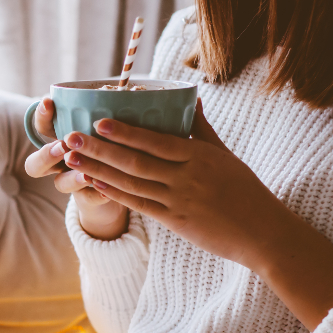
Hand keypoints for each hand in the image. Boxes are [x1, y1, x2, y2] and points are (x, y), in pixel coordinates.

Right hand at [23, 96, 128, 239]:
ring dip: (72, 178)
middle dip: (47, 155)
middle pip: (35, 165)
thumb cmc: (113, 144)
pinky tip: (108, 192)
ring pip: (60, 184)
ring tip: (87, 174)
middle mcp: (59, 163)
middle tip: (63, 146)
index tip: (48, 102)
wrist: (121, 184)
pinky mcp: (87, 200)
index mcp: (60, 139)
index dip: (41, 116)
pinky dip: (98, 195)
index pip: (41, 127)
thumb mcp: (109, 125)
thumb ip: (106, 112)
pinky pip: (88, 199)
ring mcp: (71, 182)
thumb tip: (120, 89)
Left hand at [60, 101, 332, 329]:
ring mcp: (178, 201)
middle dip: (99, 148)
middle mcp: (186, 177)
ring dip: (99, 170)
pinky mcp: (174, 222)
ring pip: (131, 183)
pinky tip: (95, 183)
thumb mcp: (226, 155)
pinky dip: (116, 193)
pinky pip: (139, 205)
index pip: (154, 140)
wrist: (262, 232)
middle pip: (134, 161)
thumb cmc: (245, 190)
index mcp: (198, 155)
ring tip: (72, 159)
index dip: (124, 131)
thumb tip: (191, 100)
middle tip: (70, 138)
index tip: (98, 120)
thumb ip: (203, 129)